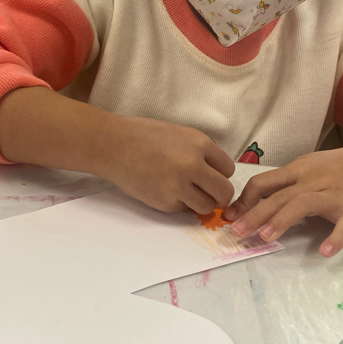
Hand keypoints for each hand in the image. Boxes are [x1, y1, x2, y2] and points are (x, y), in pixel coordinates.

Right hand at [102, 116, 235, 214]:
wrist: (113, 145)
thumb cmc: (144, 135)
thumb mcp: (180, 134)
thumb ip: (201, 152)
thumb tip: (216, 174)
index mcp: (199, 143)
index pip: (228, 169)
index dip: (220, 174)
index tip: (211, 175)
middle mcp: (193, 165)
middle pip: (225, 192)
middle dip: (219, 195)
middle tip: (208, 193)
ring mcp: (179, 186)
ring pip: (206, 206)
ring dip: (200, 202)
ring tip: (185, 192)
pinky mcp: (165, 202)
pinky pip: (183, 209)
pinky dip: (178, 203)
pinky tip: (164, 189)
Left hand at [225, 130, 342, 255]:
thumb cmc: (341, 168)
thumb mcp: (310, 168)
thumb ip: (285, 185)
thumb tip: (253, 204)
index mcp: (298, 171)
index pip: (264, 183)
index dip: (245, 200)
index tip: (230, 217)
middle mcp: (312, 181)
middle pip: (279, 196)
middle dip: (255, 214)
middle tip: (236, 232)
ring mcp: (334, 195)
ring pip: (304, 204)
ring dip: (283, 220)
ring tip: (266, 238)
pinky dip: (336, 237)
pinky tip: (326, 251)